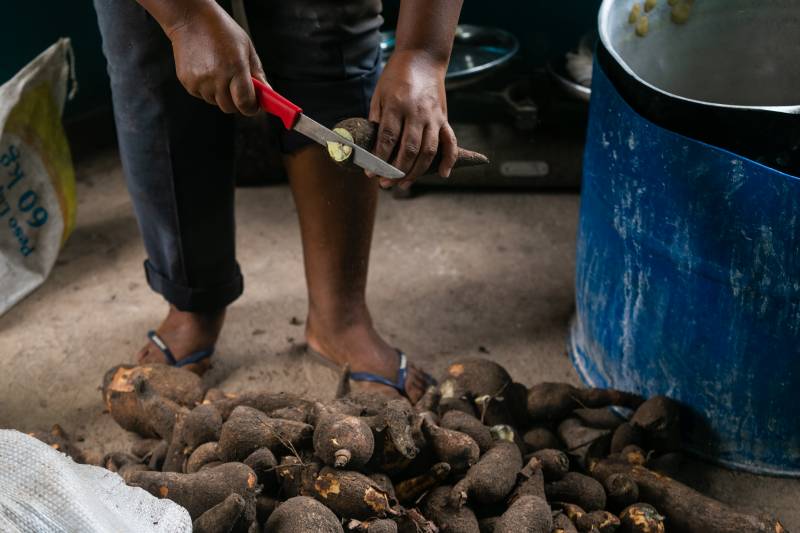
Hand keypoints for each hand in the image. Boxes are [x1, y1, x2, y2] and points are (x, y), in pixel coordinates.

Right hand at [167, 2, 265, 115]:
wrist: (191, 19)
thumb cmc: (221, 31)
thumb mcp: (247, 49)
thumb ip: (258, 74)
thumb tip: (267, 93)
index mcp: (235, 67)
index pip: (245, 103)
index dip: (251, 108)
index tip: (254, 105)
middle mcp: (216, 77)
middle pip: (230, 107)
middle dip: (237, 102)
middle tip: (238, 88)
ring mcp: (200, 81)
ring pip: (216, 102)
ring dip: (222, 95)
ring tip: (220, 73)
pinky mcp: (188, 83)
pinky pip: (203, 96)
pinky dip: (208, 90)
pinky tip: (208, 71)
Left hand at [368, 50, 457, 188]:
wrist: (423, 57)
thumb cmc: (396, 77)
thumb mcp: (379, 94)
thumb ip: (377, 120)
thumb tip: (370, 147)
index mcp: (397, 105)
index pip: (388, 138)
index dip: (378, 158)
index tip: (370, 173)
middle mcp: (417, 112)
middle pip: (409, 149)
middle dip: (396, 171)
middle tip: (385, 184)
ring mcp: (434, 116)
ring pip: (428, 151)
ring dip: (417, 172)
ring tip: (404, 185)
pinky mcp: (444, 118)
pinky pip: (450, 142)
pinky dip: (449, 160)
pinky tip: (442, 174)